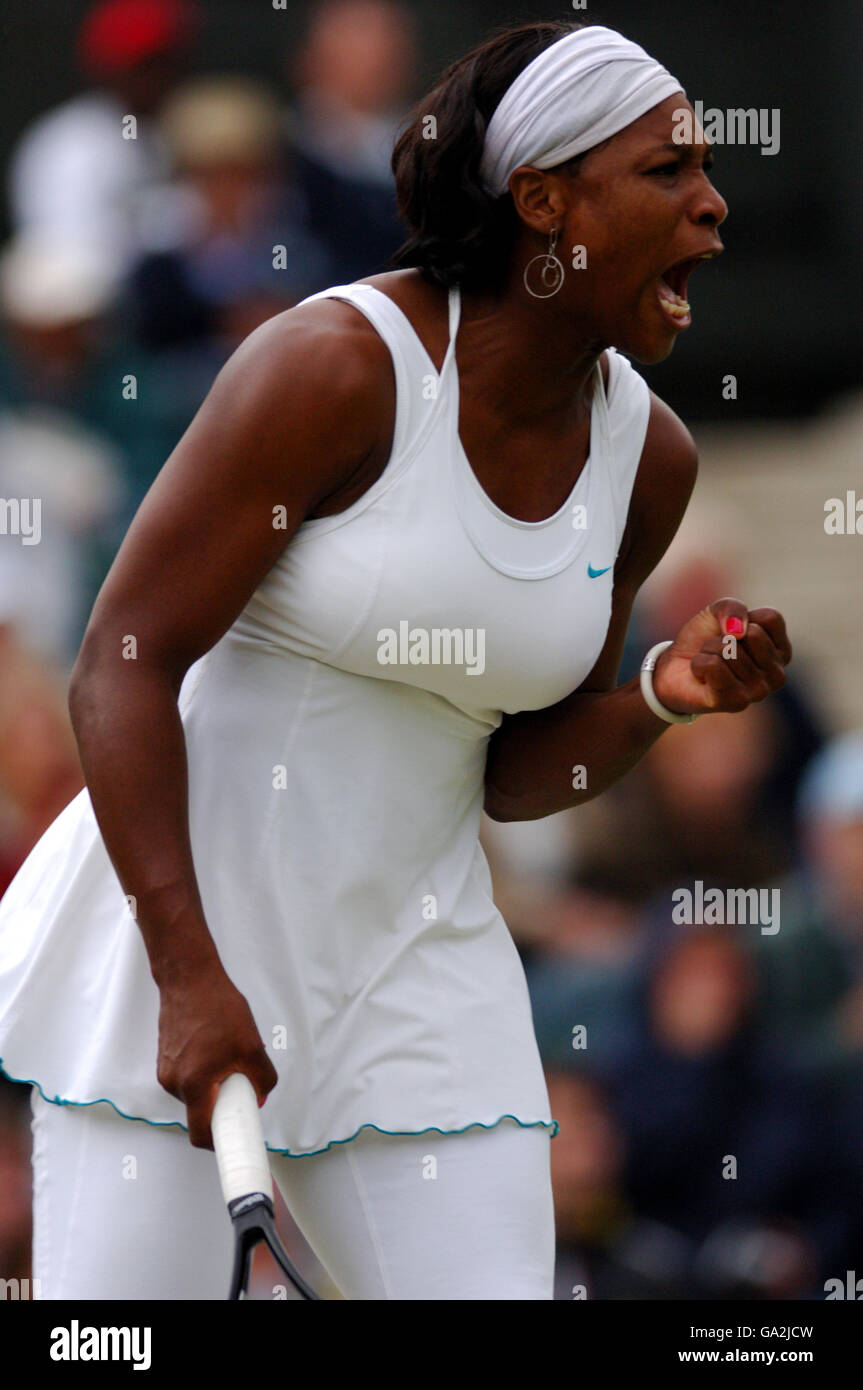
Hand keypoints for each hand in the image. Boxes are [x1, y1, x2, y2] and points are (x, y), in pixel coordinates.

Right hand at [156, 959, 277, 1148]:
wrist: (189, 978)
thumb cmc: (219, 1009)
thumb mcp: (252, 1046)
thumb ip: (261, 1078)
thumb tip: (259, 1097)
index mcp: (194, 1084)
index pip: (200, 1133)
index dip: (219, 1144)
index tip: (235, 1143)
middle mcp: (174, 1082)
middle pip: (201, 1111)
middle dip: (222, 1103)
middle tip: (241, 1081)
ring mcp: (166, 1070)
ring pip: (195, 1092)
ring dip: (214, 1084)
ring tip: (227, 1053)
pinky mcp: (165, 1057)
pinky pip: (188, 1076)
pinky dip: (204, 1071)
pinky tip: (214, 1045)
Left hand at [652, 598, 791, 717]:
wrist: (673, 669)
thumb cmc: (703, 640)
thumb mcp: (717, 612)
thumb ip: (732, 607)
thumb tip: (739, 630)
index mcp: (781, 652)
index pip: (771, 618)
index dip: (742, 618)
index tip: (732, 632)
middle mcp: (776, 675)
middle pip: (753, 633)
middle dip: (724, 636)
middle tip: (717, 652)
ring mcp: (759, 692)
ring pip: (729, 650)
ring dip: (709, 652)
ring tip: (710, 666)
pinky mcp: (736, 703)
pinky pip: (714, 665)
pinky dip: (700, 663)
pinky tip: (702, 677)